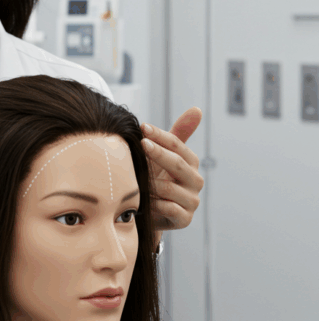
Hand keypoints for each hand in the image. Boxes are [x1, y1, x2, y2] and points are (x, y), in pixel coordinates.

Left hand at [141, 107, 204, 232]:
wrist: (150, 211)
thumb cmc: (156, 178)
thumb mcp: (163, 155)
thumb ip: (177, 133)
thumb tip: (197, 109)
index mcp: (190, 163)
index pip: (178, 146)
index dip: (161, 136)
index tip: (142, 127)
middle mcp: (195, 181)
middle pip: (178, 164)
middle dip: (158, 153)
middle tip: (141, 144)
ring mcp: (191, 201)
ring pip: (169, 188)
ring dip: (149, 182)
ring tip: (132, 177)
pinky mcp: (184, 219)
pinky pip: (167, 208)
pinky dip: (153, 203)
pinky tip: (141, 199)